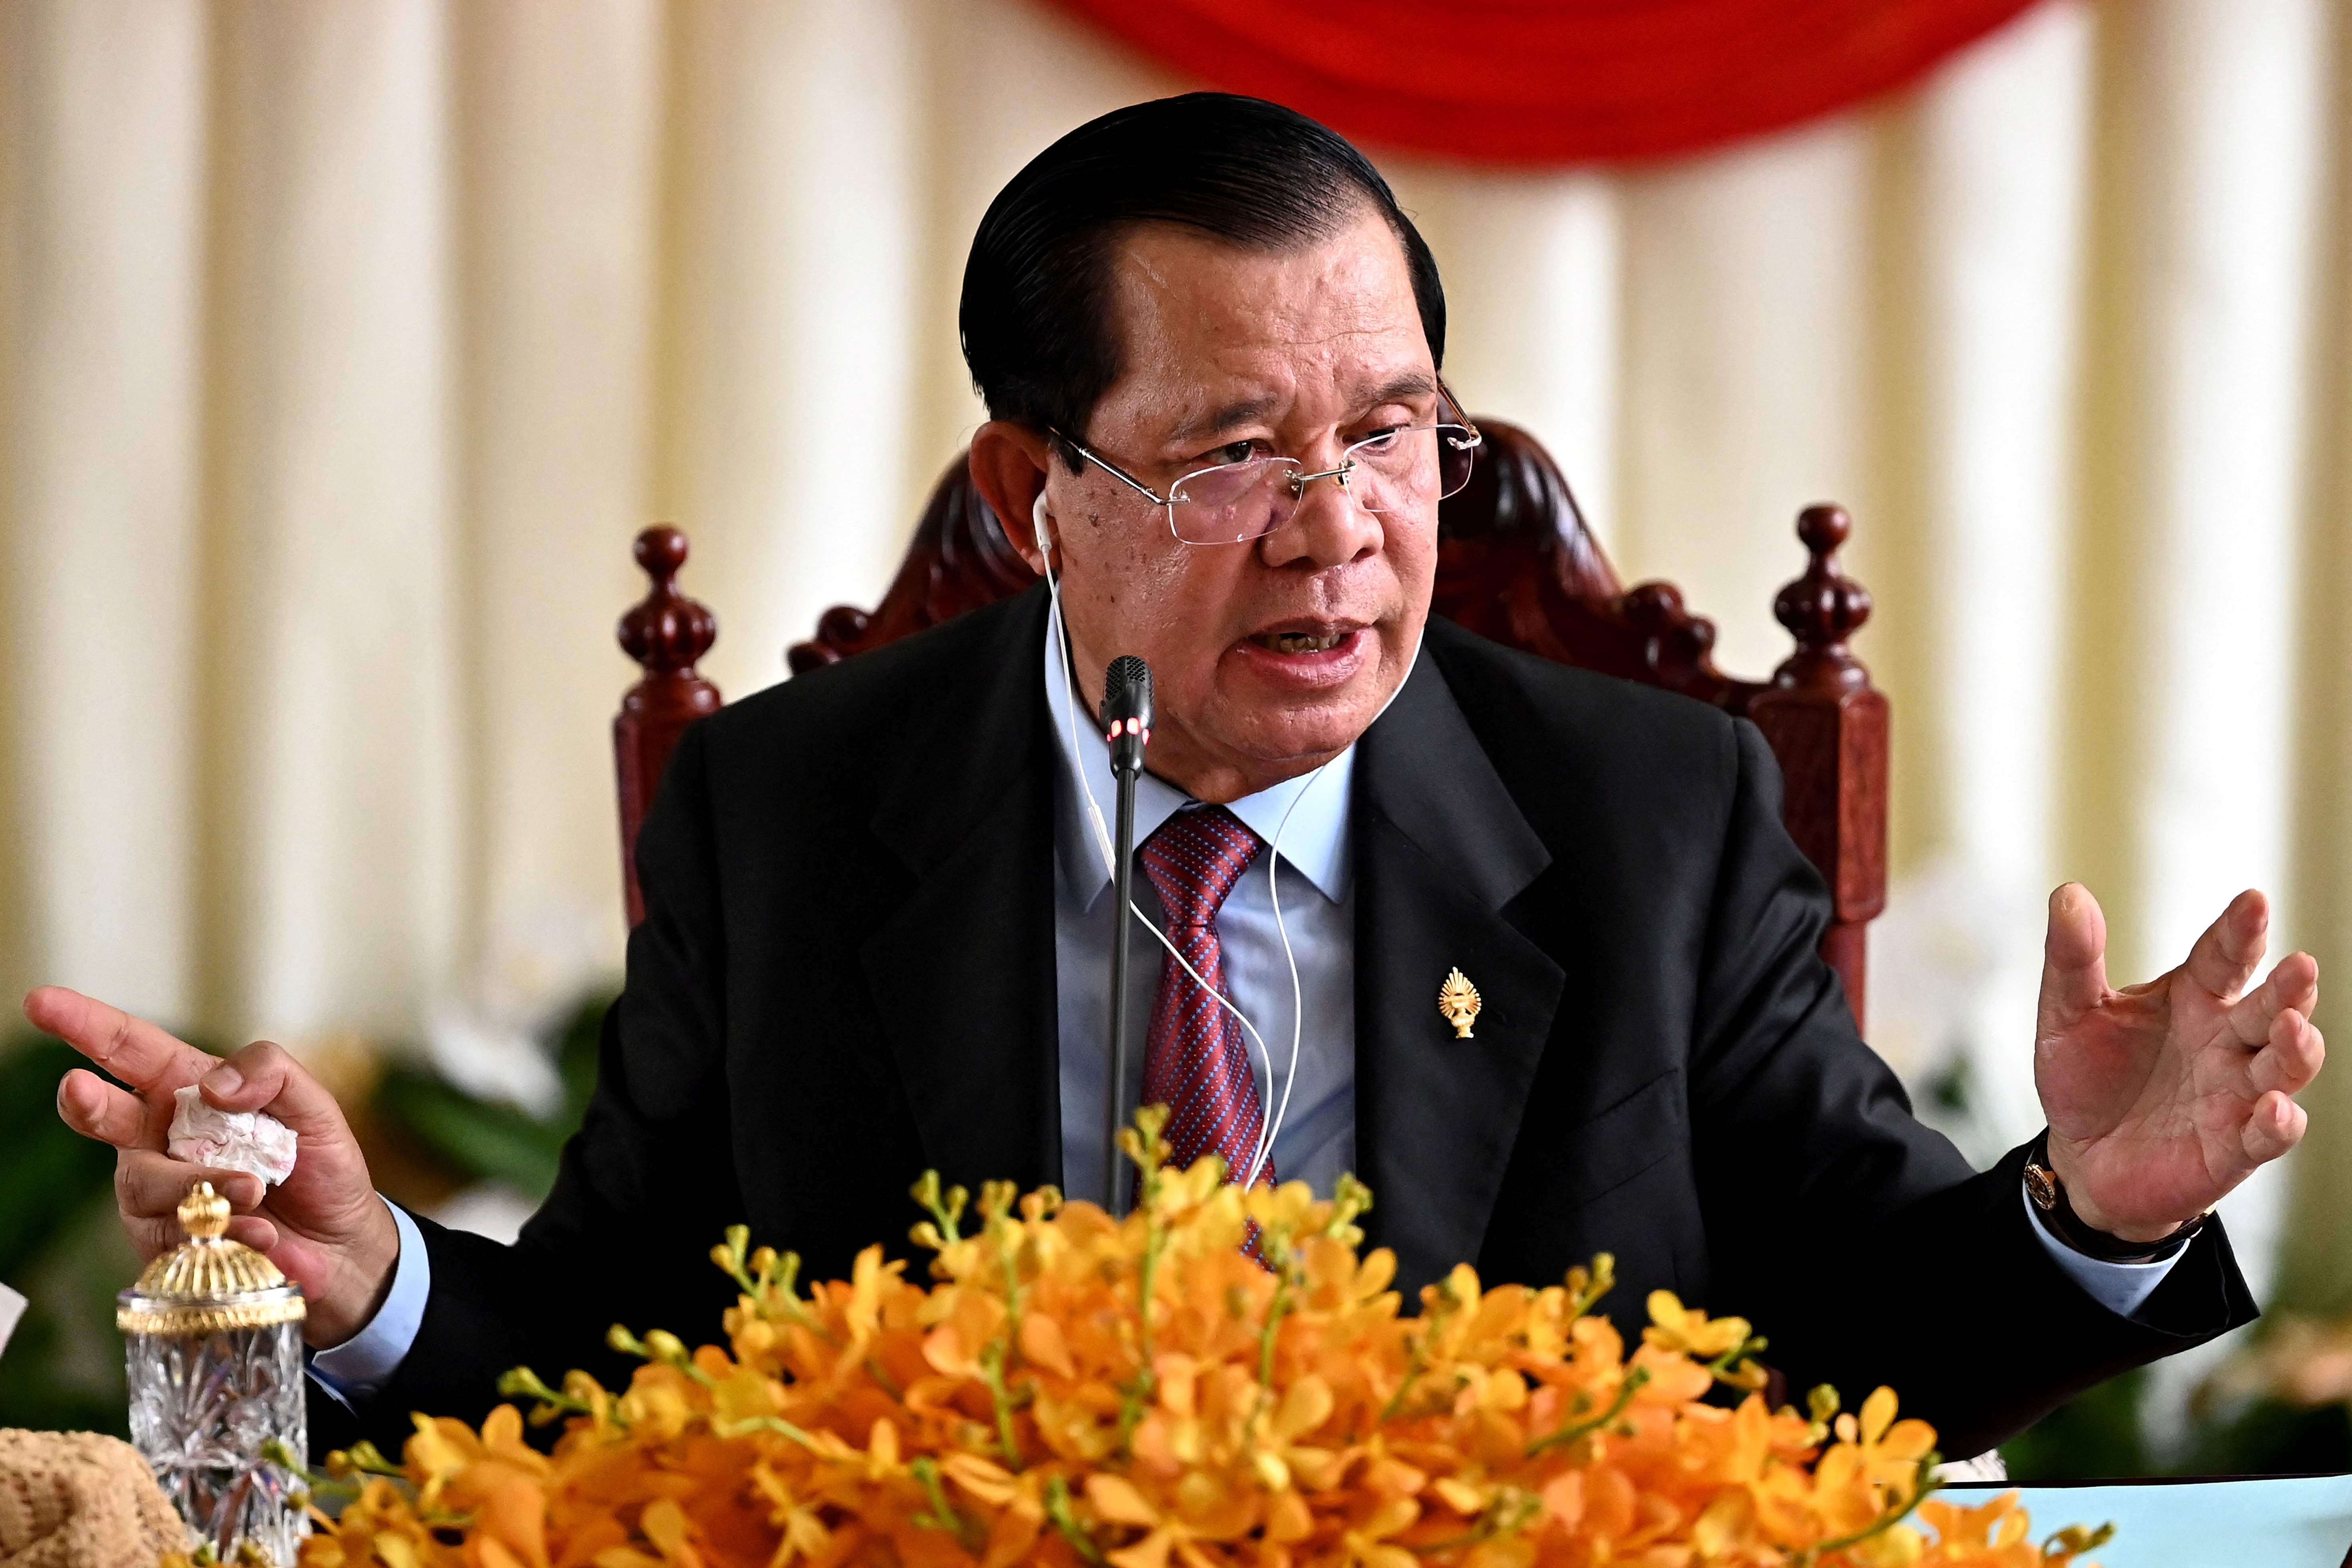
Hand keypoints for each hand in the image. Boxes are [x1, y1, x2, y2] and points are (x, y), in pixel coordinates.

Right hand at [28, 985, 399, 1347]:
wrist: (343, 1244)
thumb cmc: (320, 1166)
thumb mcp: (313, 1106)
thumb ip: (272, 1073)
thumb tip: (214, 1084)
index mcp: (191, 1091)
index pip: (131, 1051)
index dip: (86, 1025)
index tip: (42, 1002)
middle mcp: (161, 1139)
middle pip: (107, 1116)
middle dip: (89, 1103)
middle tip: (78, 1089)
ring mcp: (158, 1194)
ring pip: (147, 1182)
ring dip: (201, 1185)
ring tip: (256, 1191)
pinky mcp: (166, 1244)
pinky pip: (175, 1233)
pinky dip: (225, 1230)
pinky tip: (261, 1235)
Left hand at [2034, 884, 2323, 1242]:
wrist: (2080, 1156)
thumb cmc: (2086, 1077)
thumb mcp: (2067, 1013)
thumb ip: (2072, 957)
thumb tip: (2069, 894)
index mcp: (2192, 998)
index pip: (2223, 956)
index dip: (2241, 930)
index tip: (2253, 900)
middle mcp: (2225, 1040)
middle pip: (2269, 1007)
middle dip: (2287, 989)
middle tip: (2300, 965)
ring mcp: (2236, 1094)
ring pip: (2283, 1067)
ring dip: (2295, 1049)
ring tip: (2291, 1027)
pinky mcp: (2233, 1148)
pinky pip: (2266, 1135)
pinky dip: (2277, 1123)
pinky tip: (2273, 1108)